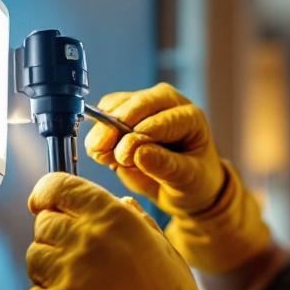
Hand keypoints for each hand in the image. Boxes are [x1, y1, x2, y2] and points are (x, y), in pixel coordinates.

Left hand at [24, 173, 289, 289]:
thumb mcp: (166, 252)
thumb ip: (136, 223)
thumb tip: (117, 205)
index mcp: (116, 218)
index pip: (60, 187)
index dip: (47, 194)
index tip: (43, 202)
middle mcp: (89, 239)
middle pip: (43, 224)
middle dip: (53, 240)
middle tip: (74, 263)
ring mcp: (69, 274)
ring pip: (33, 259)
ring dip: (47, 274)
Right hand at [84, 83, 224, 216]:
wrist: (183, 186)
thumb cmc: (191, 181)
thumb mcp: (185, 178)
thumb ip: (163, 165)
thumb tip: (135, 152)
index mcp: (190, 117)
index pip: (161, 119)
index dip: (139, 135)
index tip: (123, 156)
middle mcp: (168, 103)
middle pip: (136, 104)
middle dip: (115, 127)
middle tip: (100, 152)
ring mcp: (145, 104)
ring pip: (115, 105)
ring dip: (103, 130)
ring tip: (101, 156)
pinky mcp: (125, 111)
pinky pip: (104, 113)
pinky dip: (98, 132)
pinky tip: (101, 153)